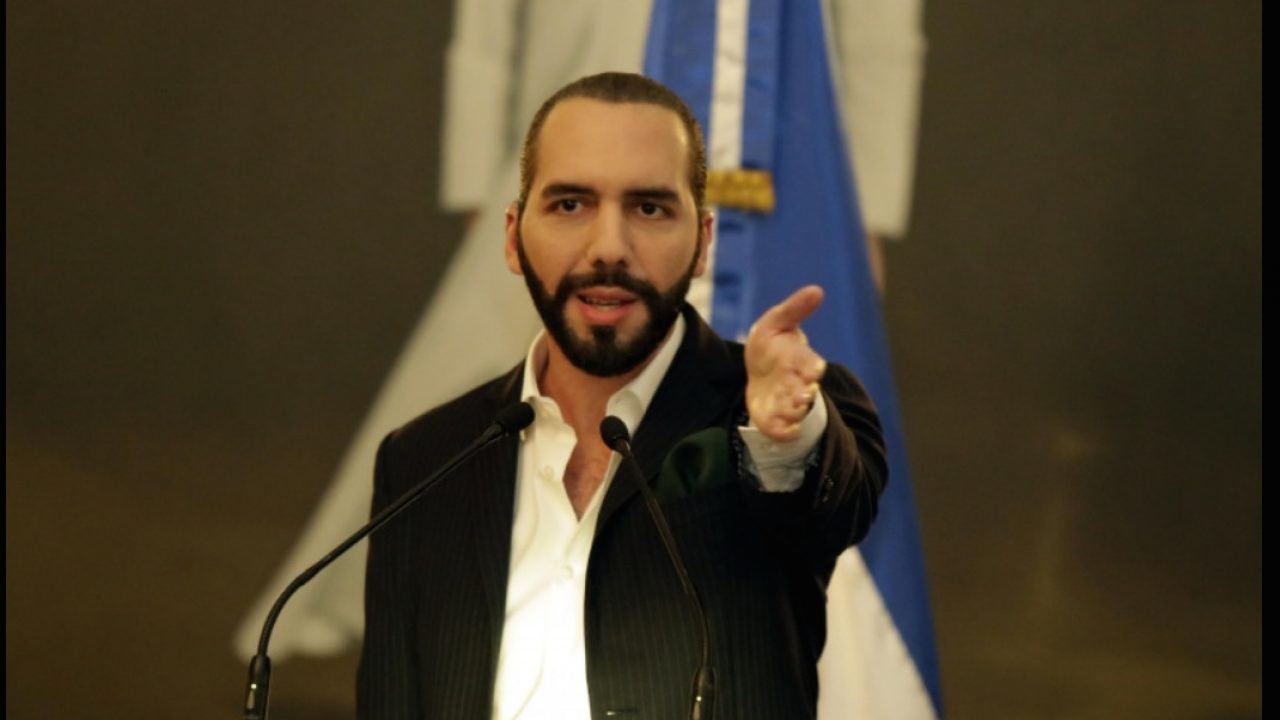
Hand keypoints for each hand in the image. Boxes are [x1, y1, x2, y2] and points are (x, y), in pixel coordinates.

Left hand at [744, 285, 826, 441]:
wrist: (758, 371)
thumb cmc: (772, 344)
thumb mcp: (778, 321)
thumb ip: (795, 309)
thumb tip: (817, 290)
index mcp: (801, 359)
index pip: (810, 363)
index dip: (812, 367)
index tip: (815, 370)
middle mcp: (797, 383)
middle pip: (804, 389)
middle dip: (804, 392)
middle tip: (804, 394)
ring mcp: (787, 402)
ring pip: (794, 410)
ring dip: (793, 411)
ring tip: (791, 411)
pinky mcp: (775, 419)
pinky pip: (782, 428)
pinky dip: (784, 431)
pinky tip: (782, 432)